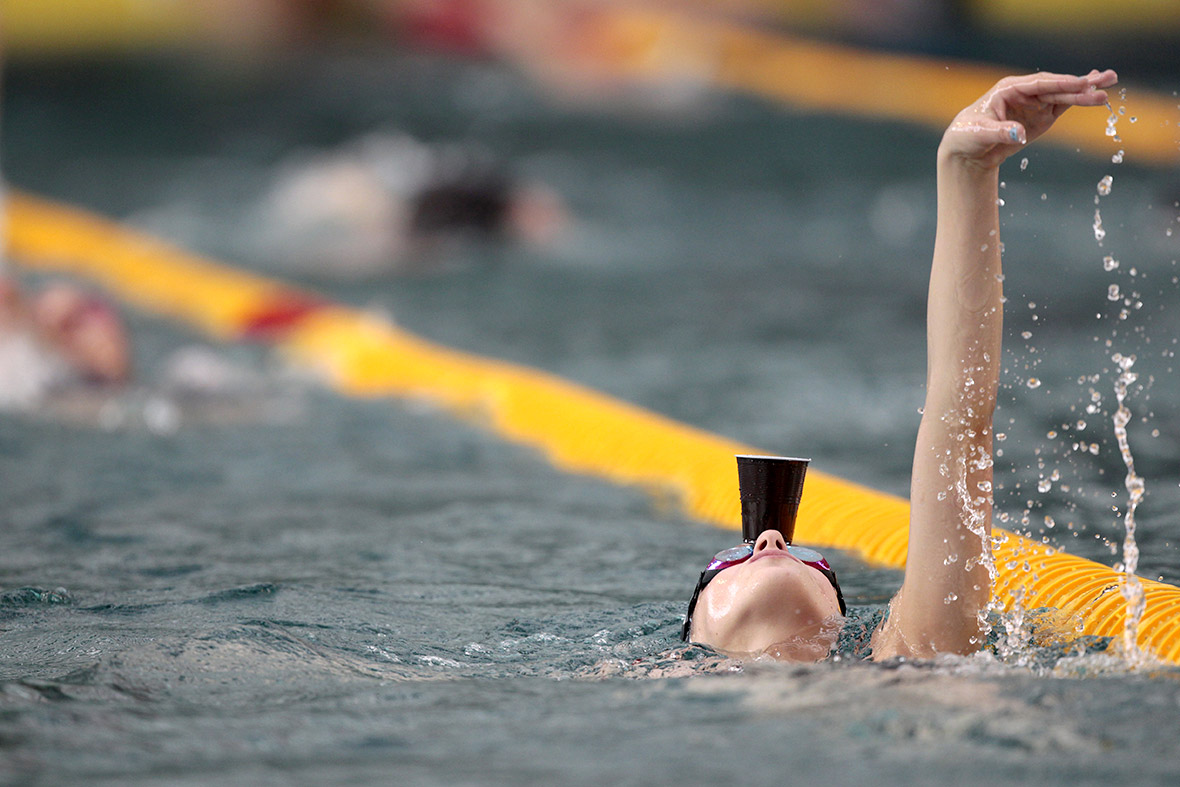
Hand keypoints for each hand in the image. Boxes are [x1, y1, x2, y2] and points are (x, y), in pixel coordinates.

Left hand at [940, 69, 1117, 169]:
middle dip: (1081, 85)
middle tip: (1107, 81)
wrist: (967, 151)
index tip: (1081, 84)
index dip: (1061, 84)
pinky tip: (1096, 93)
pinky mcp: (1040, 117)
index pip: (1039, 84)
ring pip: (1063, 96)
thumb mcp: (981, 134)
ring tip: (1110, 85)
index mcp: (1009, 89)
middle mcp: (1025, 93)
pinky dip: (1078, 101)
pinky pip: (1062, 106)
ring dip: (1085, 92)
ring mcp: (1034, 104)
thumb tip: (1018, 133)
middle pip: (1056, 88)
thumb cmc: (967, 136)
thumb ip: (1001, 132)